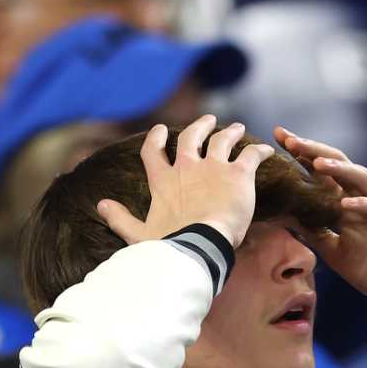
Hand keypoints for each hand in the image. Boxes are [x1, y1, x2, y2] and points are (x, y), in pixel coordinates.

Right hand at [98, 116, 271, 249]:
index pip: (153, 151)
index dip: (156, 139)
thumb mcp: (138, 235)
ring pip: (222, 139)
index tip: (160, 131)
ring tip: (235, 129)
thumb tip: (100, 205)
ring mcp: (213, 167)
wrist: (201, 246)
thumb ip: (119, 219)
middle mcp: (187, 167)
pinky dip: (259, 150)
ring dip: (229, 132)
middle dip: (199, 126)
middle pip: (192, 136)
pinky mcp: (238, 173)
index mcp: (163, 181)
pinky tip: (266, 150)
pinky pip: (251, 154)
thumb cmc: (169, 246)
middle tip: (207, 121)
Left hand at [272, 127, 366, 319]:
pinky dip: (365, 205)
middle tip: (288, 138)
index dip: (301, 157)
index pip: (322, 174)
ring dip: (338, 170)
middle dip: (313, 151)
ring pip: (361, 178)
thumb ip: (317, 235)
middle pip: (338, 166)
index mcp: (349, 204)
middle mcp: (365, 198)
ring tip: (315, 163)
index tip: (277, 140)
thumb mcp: (338, 254)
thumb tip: (286, 219)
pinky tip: (347, 204)